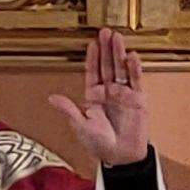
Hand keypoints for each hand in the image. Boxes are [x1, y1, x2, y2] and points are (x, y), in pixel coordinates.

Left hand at [47, 28, 150, 168]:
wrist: (121, 158)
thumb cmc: (100, 145)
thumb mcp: (81, 126)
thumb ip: (69, 110)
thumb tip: (51, 98)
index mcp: (93, 96)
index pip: (92, 72)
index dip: (92, 58)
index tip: (91, 43)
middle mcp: (109, 91)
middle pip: (107, 65)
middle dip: (106, 49)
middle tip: (105, 32)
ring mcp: (124, 94)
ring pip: (121, 69)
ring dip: (119, 53)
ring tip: (117, 37)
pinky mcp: (138, 99)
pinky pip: (136, 81)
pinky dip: (134, 68)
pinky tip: (132, 56)